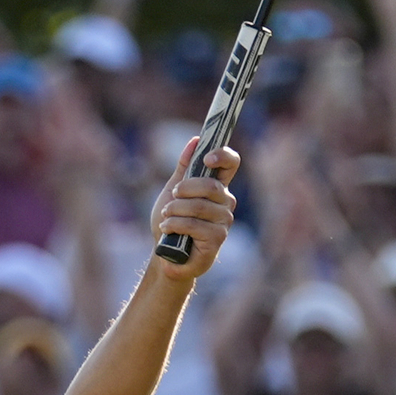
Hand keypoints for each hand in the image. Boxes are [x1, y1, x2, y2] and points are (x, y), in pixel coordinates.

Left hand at [147, 144, 240, 274]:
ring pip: (200, 206)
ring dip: (175, 209)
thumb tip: (195, 141)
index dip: (223, 155)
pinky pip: (194, 225)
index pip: (231, 164)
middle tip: (172, 196)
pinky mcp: (217, 239)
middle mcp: (225, 203)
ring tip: (165, 216)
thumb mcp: (172, 191)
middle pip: (211, 185)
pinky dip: (175, 224)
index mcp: (216, 187)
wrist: (164, 253)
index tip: (206, 157)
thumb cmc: (171, 221)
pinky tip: (167, 229)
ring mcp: (224, 221)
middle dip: (185, 189)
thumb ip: (184, 168)